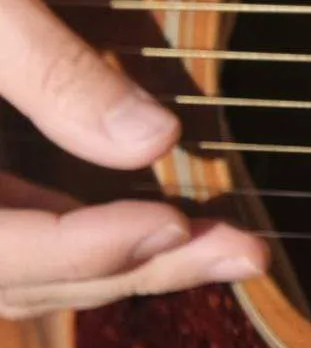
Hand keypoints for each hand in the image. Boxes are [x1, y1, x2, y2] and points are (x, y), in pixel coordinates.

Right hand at [0, 0, 263, 319]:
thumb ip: (52, 73)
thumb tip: (159, 141)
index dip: (86, 250)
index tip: (179, 222)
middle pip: (13, 275)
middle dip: (130, 266)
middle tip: (249, 253)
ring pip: (9, 268)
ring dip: (113, 262)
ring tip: (223, 246)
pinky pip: (4, 232)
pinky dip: (75, 237)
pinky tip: (151, 222)